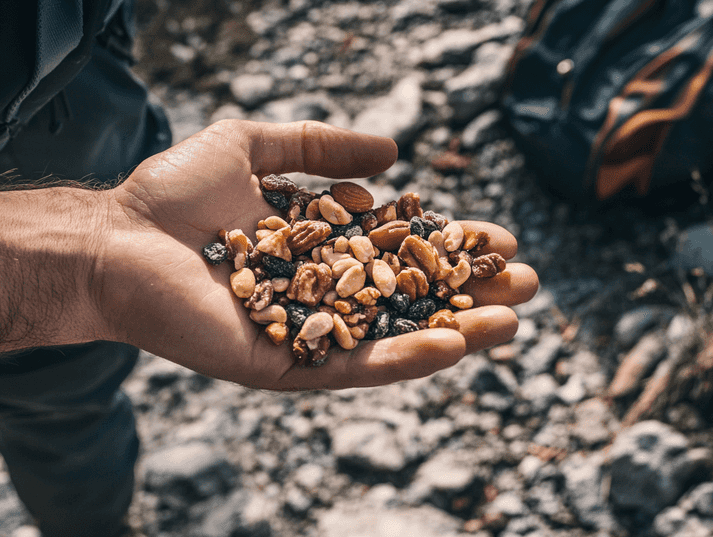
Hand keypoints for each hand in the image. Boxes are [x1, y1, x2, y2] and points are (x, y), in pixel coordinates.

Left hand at [98, 120, 537, 389]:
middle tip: (526, 281)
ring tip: (512, 320)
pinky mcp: (287, 364)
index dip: (449, 245)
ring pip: (394, 336)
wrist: (118, 238)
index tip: (497, 238)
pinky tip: (455, 344)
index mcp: (321, 248)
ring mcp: (309, 333)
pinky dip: (405, 359)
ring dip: (456, 330)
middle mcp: (323, 294)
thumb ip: (320, 146)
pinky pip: (355, 365)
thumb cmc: (176, 194)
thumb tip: (394, 156)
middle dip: (468, 290)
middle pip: (409, 296)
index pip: (400, 250)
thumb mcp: (254, 146)